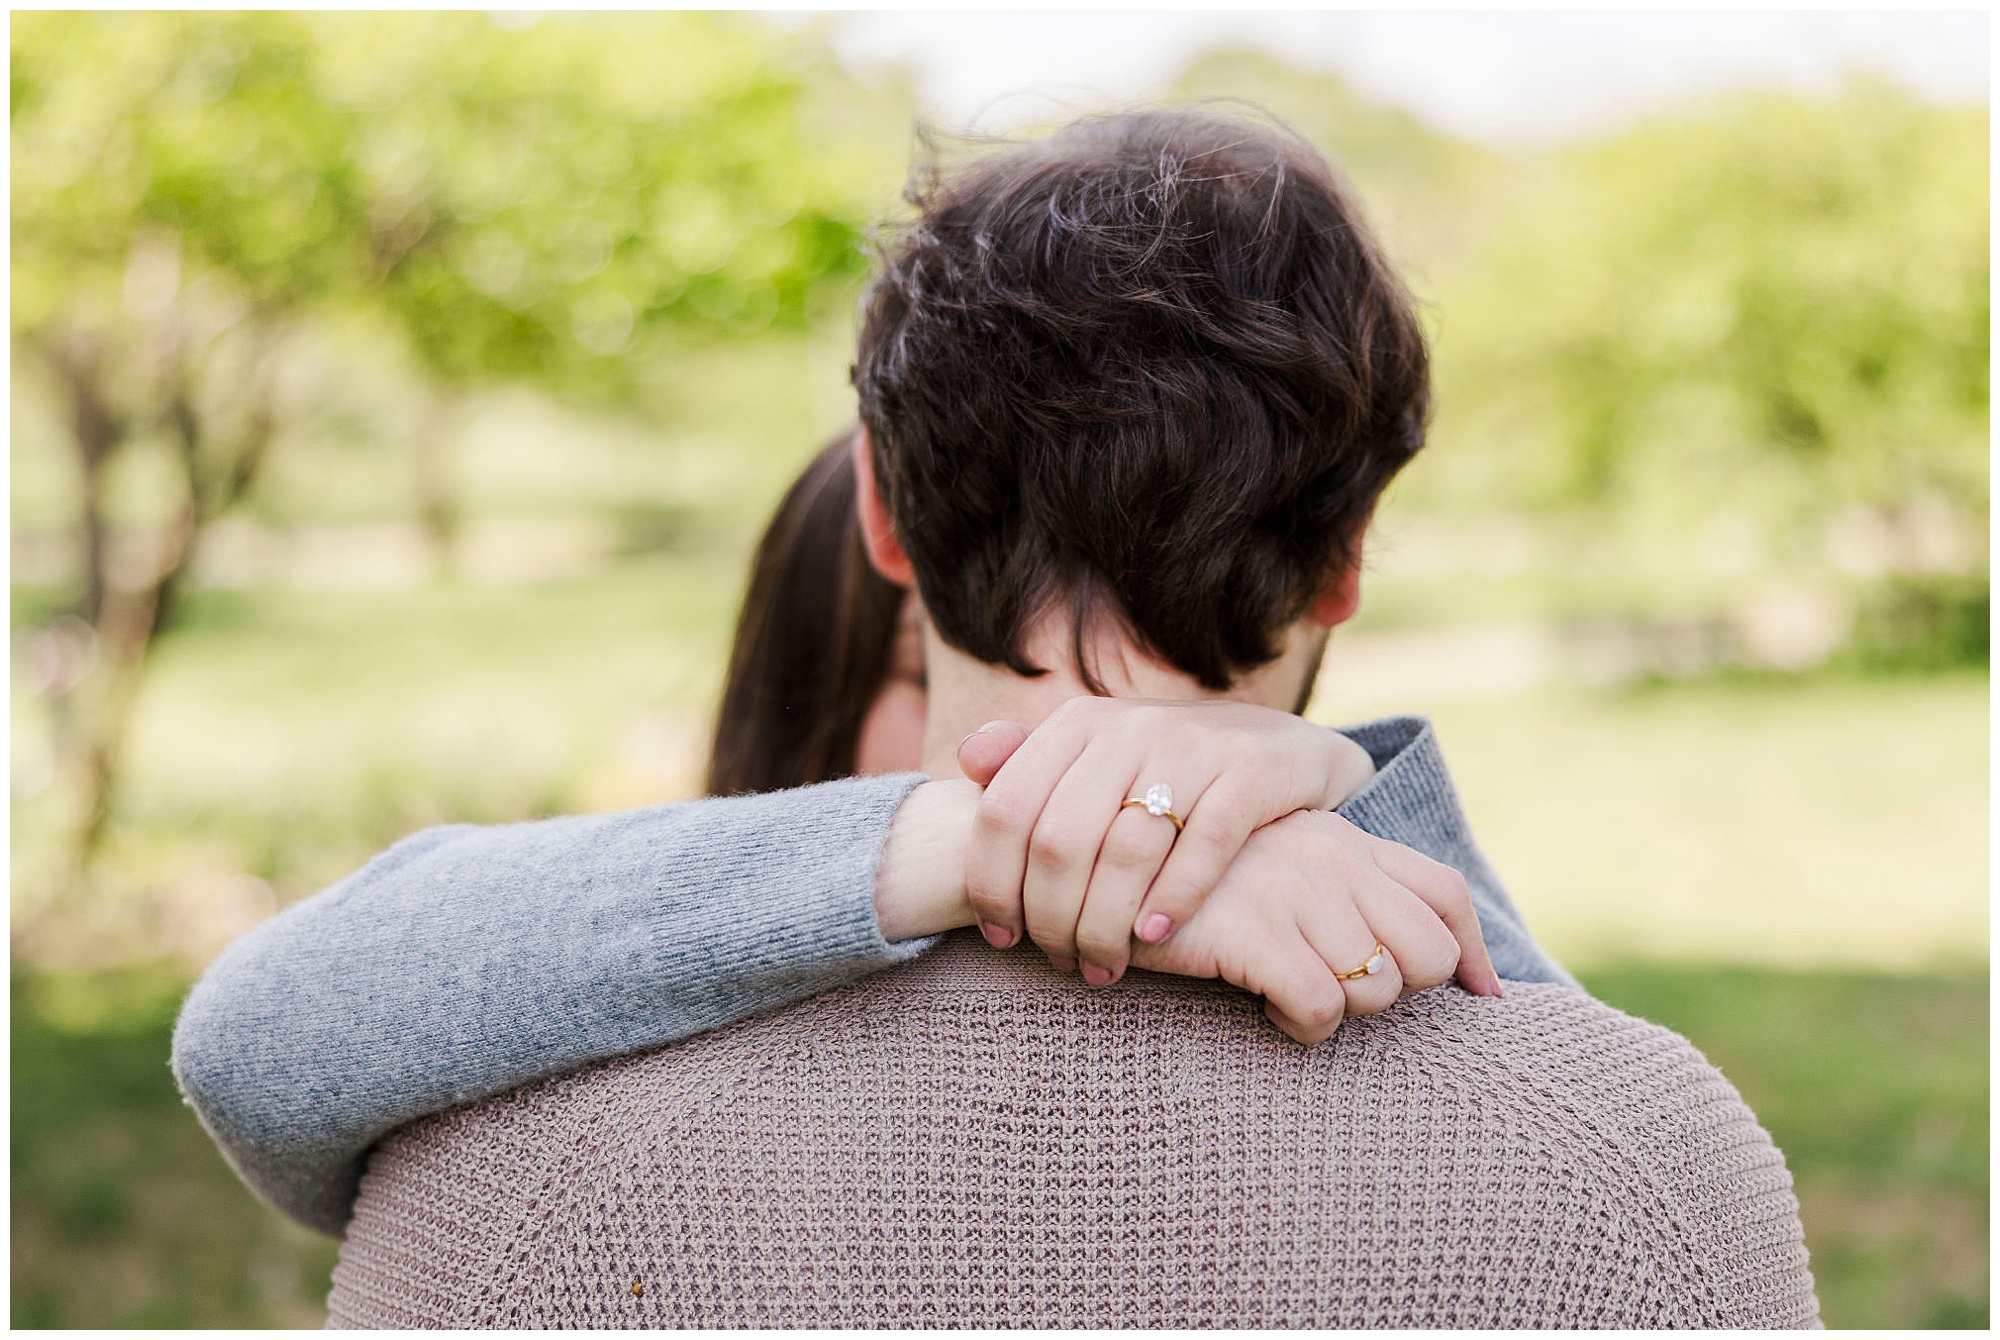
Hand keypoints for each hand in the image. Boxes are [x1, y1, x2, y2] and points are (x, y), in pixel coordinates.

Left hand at [957, 696, 1380, 985]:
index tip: (1002, 937)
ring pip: (1125, 851)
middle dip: (1052, 919)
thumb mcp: (1098, 758)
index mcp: (1076, 725)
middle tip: (1064, 963)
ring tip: (1105, 967)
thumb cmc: (1167, 771)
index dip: (992, 883)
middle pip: (1059, 841)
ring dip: (1107, 925)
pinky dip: (1174, 898)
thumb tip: (967, 759)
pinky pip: (1204, 844)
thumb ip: (1030, 763)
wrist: (1281, 749)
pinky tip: (1155, 936)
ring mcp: (1192, 745)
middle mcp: (1128, 726)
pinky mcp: (1250, 771)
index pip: (1004, 809)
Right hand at [1130, 807, 1500, 1044]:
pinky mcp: (1254, 930)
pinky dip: (1299, 1024)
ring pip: (1377, 988)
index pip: (1443, 892)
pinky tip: (1261, 1004)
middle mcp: (1331, 858)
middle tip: (1335, 988)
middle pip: (1428, 953)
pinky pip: (1320, 1006)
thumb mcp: (1273, 868)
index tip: (1479, 996)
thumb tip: (1432, 960)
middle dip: (1395, 990)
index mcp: (1342, 841)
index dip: (1473, 953)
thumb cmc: (1188, 881)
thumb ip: (1339, 893)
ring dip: (1338, 1011)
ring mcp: (1295, 891)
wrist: (1101, 867)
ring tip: (1285, 991)